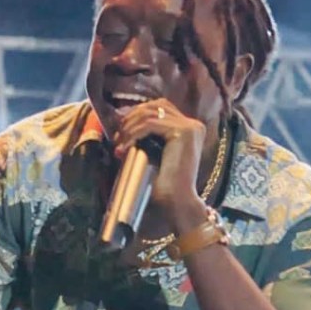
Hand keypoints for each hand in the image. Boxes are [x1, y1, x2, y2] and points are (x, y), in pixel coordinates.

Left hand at [111, 99, 208, 228]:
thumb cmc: (163, 185)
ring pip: (151, 113)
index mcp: (189, 129)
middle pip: (155, 105)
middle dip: (132, 118)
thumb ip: (146, 136)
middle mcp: (193, 125)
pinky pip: (151, 124)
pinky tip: (125, 148)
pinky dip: (133, 134)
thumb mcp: (153, 153)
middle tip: (116, 137)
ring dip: (129, 127)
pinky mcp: (184, 132)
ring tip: (119, 145)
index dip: (136, 115)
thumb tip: (121, 119)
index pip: (159, 108)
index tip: (119, 133)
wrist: (176, 204)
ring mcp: (191, 127)